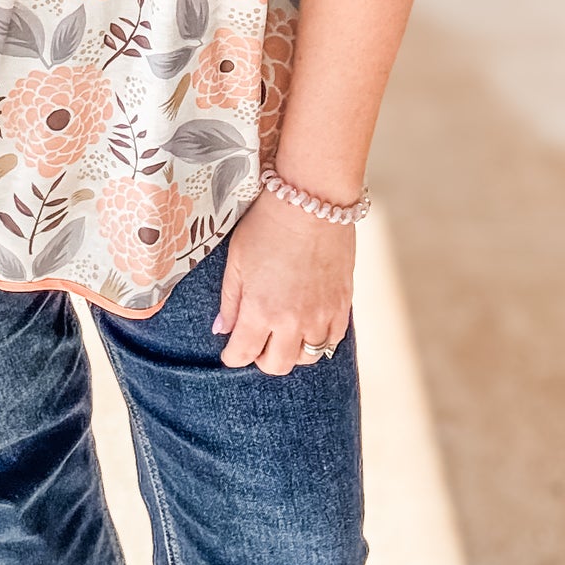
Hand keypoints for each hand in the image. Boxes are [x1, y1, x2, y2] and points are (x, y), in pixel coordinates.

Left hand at [212, 187, 354, 374]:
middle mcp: (292, 321)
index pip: (242, 354)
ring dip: (292, 350)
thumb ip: (230, 300)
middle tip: (257, 341)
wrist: (312, 200)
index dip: (232, 355)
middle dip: (261, 358)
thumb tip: (222, 330)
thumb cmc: (269, 223)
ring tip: (284, 332)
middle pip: (276, 365)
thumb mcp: (237, 259)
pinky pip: (333, 340)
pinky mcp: (342, 304)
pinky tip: (310, 324)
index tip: (231, 350)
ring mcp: (321, 315)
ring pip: (307, 358)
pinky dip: (320, 340)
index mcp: (260, 310)